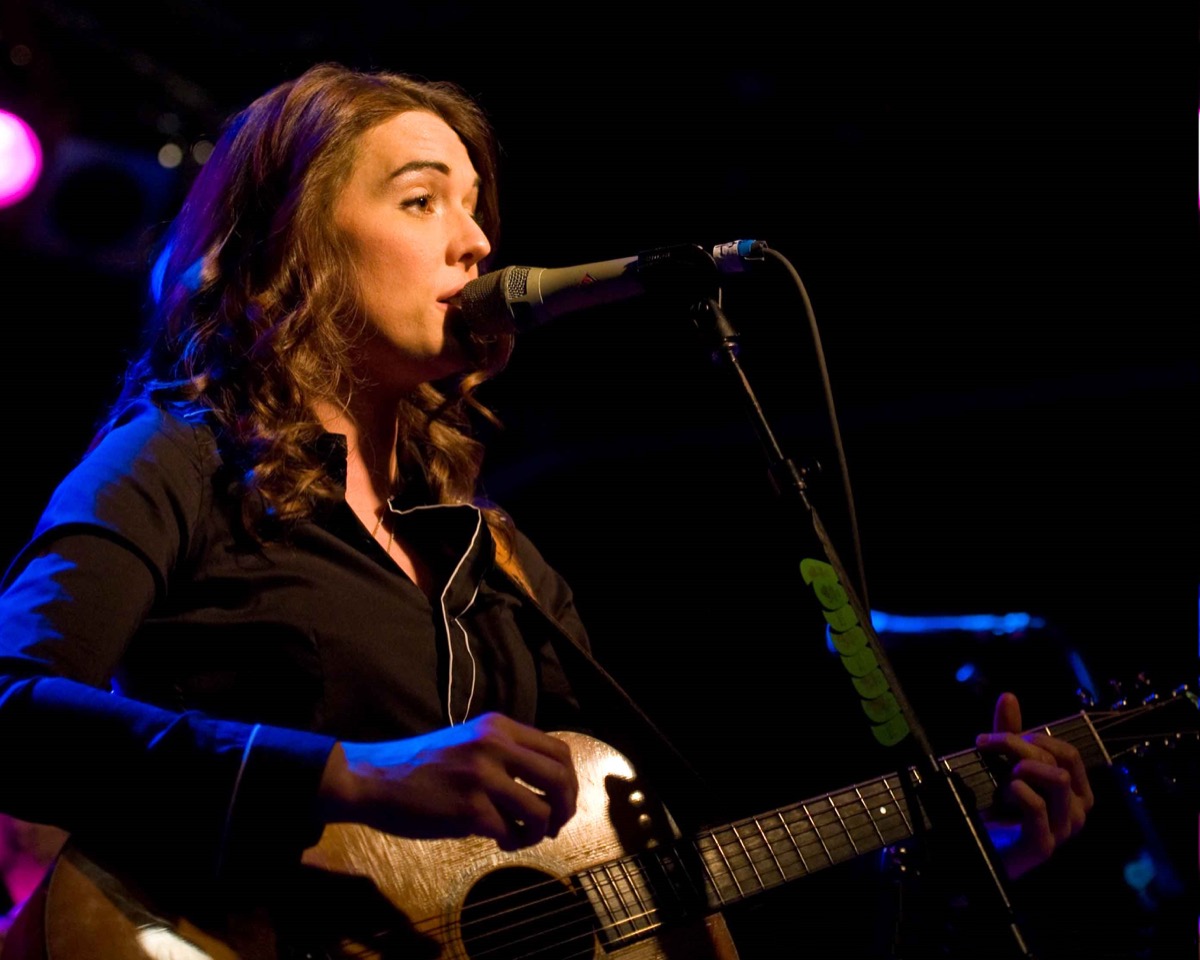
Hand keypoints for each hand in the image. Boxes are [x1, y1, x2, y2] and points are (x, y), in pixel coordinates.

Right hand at [318, 712, 577, 851]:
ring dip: (539, 831)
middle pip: (559, 778)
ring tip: (522, 837)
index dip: (569, 782)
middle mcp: (495, 745)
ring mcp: (482, 776)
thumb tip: (549, 784)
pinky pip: (512, 833)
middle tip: (555, 826)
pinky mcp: (469, 809)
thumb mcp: (470, 743)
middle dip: (565, 808)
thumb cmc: (422, 767)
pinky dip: (513, 842)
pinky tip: (499, 841)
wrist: (374, 779)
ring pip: (541, 811)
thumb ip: (506, 753)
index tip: (561, 802)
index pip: (558, 751)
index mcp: (498, 727)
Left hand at [974, 692, 1093, 877]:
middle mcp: (1076, 811)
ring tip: (1001, 779)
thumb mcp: (1002, 765)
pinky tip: (1002, 795)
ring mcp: (1062, 830)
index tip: (997, 737)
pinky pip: (1037, 807)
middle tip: (987, 746)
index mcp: (1074, 792)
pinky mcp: (1043, 846)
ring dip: (1022, 770)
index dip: (1033, 737)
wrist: (976, 848)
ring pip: (1056, 780)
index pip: (1068, 753)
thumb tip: (1009, 696)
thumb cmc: (996, 807)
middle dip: (1020, 747)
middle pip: (1059, 762)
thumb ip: (1008, 732)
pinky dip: (1017, 792)